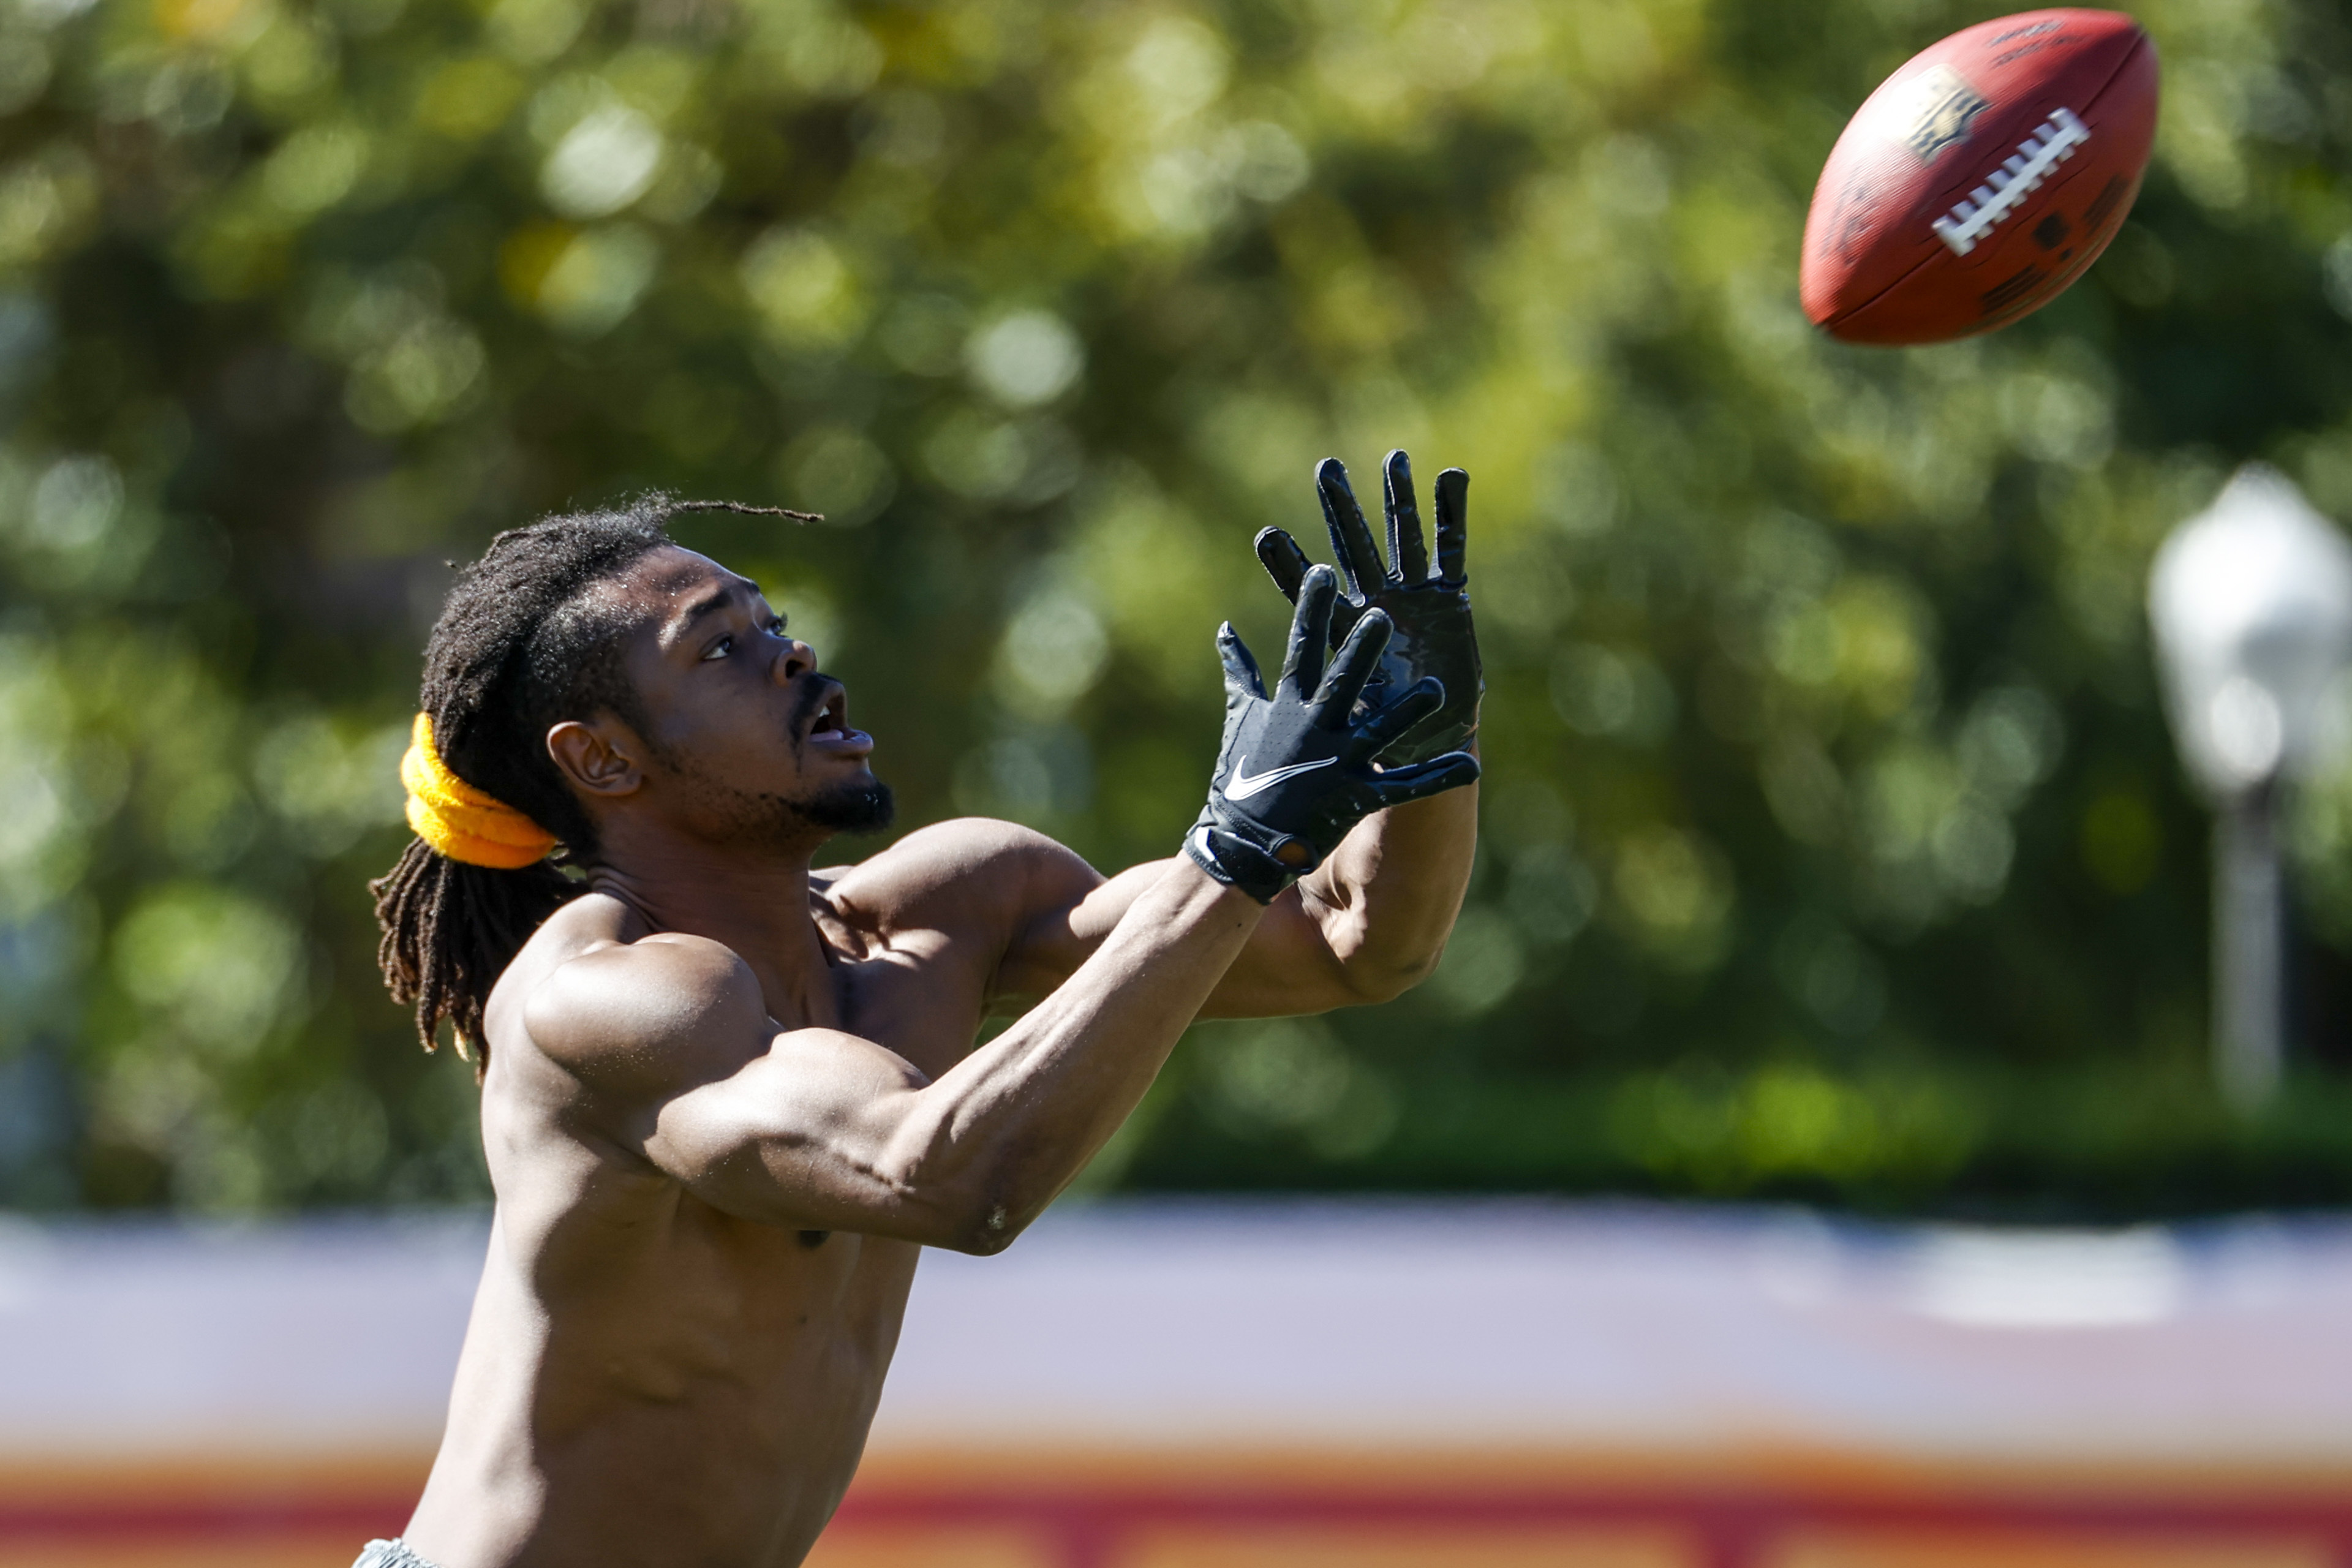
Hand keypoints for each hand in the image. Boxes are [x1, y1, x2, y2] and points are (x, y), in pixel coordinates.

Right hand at [1184, 565, 1480, 903]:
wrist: (1242, 842)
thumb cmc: (1241, 775)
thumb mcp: (1242, 717)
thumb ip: (1240, 671)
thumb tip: (1226, 628)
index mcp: (1288, 705)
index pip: (1300, 648)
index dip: (1311, 609)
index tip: (1324, 573)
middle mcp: (1314, 729)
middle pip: (1342, 681)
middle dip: (1361, 650)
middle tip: (1382, 615)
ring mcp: (1337, 763)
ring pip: (1380, 731)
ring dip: (1409, 711)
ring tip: (1437, 690)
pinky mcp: (1357, 797)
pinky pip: (1405, 786)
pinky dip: (1438, 777)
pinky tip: (1471, 765)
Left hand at [1255, 451, 1480, 764]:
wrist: (1431, 734)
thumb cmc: (1379, 725)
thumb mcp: (1337, 707)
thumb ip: (1308, 688)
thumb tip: (1263, 692)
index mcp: (1343, 626)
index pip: (1309, 591)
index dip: (1288, 565)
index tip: (1265, 535)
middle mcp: (1375, 600)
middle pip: (1355, 547)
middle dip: (1342, 510)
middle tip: (1326, 469)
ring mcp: (1412, 594)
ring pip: (1403, 537)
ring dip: (1397, 499)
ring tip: (1392, 460)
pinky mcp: (1449, 596)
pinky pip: (1451, 548)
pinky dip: (1451, 512)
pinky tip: (1450, 476)